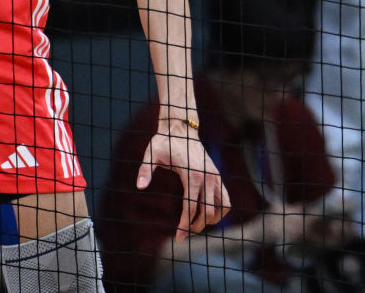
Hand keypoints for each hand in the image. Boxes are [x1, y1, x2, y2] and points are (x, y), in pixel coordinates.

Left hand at [137, 126, 229, 241]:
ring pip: (219, 209)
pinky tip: (207, 216)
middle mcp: (208, 177)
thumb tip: (139, 187)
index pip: (191, 208)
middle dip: (195, 227)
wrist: (181, 127)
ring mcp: (215, 177)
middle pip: (206, 213)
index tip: (178, 238)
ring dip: (209, 221)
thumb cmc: (165, 141)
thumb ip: (145, 170)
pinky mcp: (218, 176)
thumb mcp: (151, 153)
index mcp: (193, 174)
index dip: (185, 225)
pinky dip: (219, 212)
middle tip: (183, 234)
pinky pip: (225, 201)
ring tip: (194, 225)